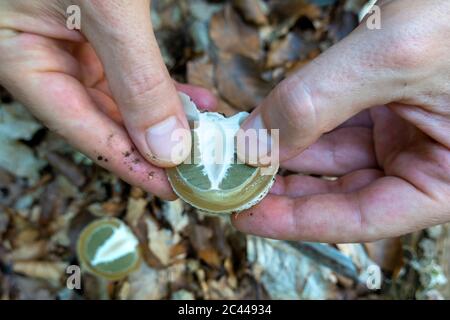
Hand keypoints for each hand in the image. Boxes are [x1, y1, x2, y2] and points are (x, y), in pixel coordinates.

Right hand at [0, 0, 215, 199]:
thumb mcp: (104, 8)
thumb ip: (135, 78)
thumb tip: (166, 146)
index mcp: (22, 59)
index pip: (84, 131)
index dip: (131, 164)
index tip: (172, 187)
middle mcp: (43, 57)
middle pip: (105, 119)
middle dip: (155, 142)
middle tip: (200, 163)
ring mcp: (69, 42)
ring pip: (122, 97)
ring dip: (167, 116)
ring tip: (208, 133)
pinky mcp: (95, 27)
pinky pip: (131, 69)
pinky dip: (164, 86)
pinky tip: (196, 99)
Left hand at [234, 0, 449, 241]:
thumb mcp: (392, 59)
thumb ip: (318, 102)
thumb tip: (254, 142)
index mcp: (446, 177)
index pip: (361, 218)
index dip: (299, 221)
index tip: (248, 217)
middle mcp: (422, 158)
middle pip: (339, 189)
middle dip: (283, 186)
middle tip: (233, 185)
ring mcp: (402, 130)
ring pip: (330, 153)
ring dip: (282, 150)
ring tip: (238, 153)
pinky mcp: (384, 103)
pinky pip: (331, 120)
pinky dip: (296, 120)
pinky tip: (263, 121)